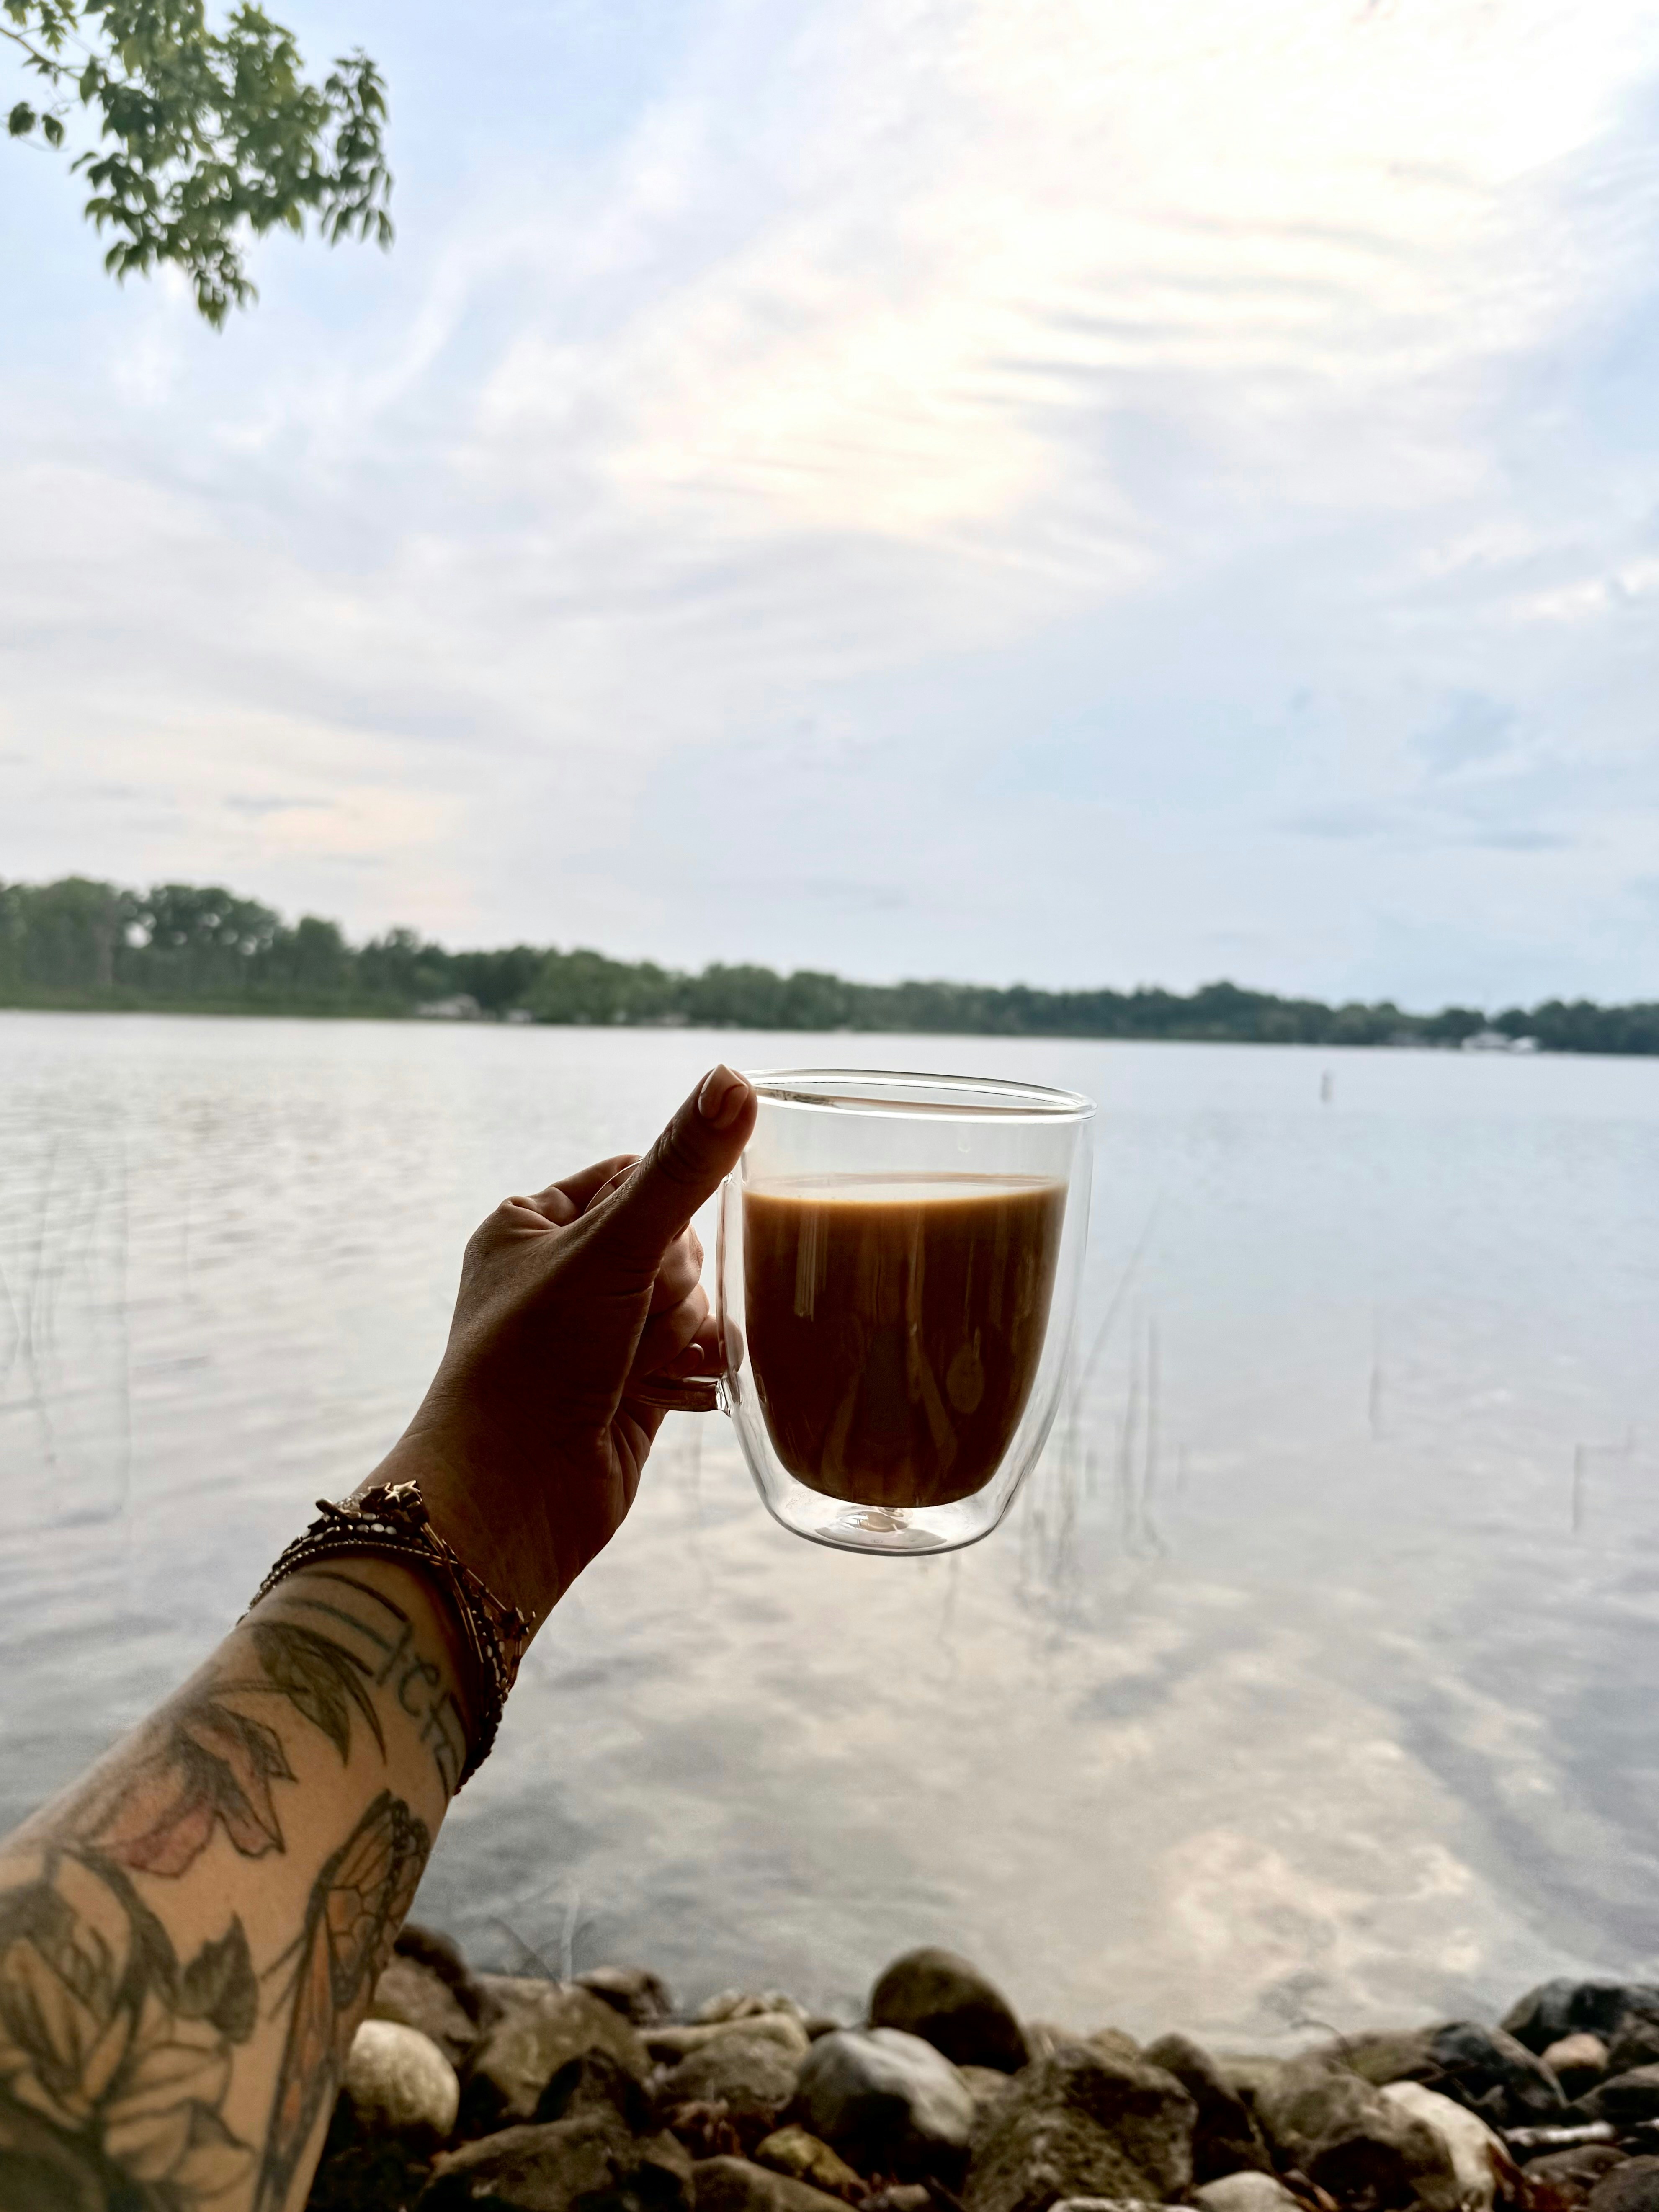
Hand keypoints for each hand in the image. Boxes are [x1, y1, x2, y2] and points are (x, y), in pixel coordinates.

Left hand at [365, 1065, 755, 1629]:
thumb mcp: (611, 1250)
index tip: (648, 1249)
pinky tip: (685, 1394)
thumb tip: (734, 1078)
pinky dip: (696, 1376)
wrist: (513, 1500)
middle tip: (636, 1323)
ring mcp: (597, 1336)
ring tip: (646, 1369)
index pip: (636, 1174)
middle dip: (672, 1287)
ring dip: (684, 1336)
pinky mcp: (629, 1391)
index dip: (665, 1209)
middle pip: (675, 1241)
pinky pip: (695, 1359)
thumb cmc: (535, 1365)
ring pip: (691, 1302)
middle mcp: (562, 1275)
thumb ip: (679, 1169)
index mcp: (531, 1224)